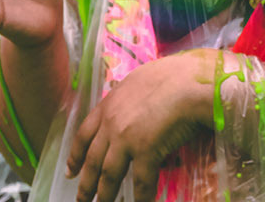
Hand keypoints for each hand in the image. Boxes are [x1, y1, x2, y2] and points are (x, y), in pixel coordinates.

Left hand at [67, 50, 221, 201]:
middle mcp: (112, 123)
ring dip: (105, 194)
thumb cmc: (176, 75)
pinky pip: (141, 181)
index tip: (71, 171)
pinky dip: (141, 197)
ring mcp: (126, 138)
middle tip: (82, 198)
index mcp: (109, 104)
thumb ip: (130, 97)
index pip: (84, 134)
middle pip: (92, 159)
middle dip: (86, 183)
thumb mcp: (142, 80)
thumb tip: (133, 104)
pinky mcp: (145, 150)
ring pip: (109, 174)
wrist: (193, 81)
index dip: (75, 155)